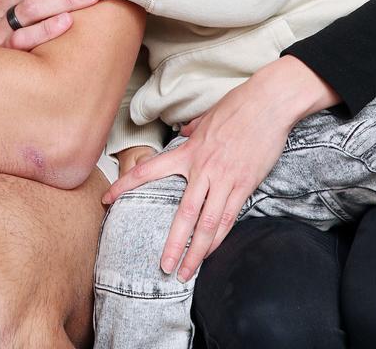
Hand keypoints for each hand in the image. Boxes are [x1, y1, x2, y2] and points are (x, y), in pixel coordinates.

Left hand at [102, 56, 338, 280]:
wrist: (269, 103)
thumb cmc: (237, 106)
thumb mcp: (206, 116)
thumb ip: (192, 129)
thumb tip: (183, 130)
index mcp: (188, 151)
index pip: (148, 170)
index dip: (124, 185)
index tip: (107, 199)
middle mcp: (203, 169)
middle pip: (183, 214)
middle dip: (172, 244)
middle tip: (163, 266)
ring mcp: (225, 179)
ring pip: (207, 225)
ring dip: (197, 252)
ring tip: (187, 272)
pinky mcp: (245, 185)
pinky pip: (229, 219)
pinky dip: (218, 239)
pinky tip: (210, 252)